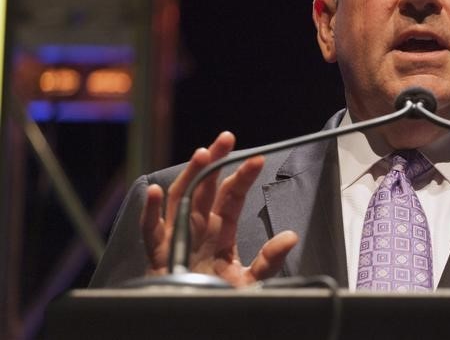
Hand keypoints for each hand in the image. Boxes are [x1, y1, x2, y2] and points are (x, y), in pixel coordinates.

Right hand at [139, 131, 297, 285]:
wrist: (195, 319)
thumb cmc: (220, 296)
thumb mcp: (250, 280)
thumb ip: (269, 260)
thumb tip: (291, 237)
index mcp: (221, 231)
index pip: (232, 196)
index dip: (243, 177)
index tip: (257, 160)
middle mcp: (199, 228)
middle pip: (206, 188)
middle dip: (216, 161)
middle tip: (226, 139)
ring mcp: (177, 237)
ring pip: (181, 199)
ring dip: (190, 176)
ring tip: (201, 154)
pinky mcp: (157, 254)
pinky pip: (150, 231)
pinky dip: (150, 212)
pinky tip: (154, 193)